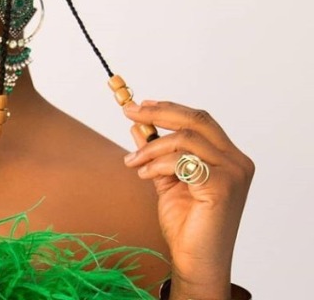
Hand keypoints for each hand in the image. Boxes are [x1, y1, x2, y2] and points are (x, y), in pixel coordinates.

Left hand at [122, 100, 253, 298]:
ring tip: (133, 162)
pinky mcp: (223, 187)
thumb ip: (157, 153)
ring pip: (185, 139)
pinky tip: (145, 175)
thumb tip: (137, 126)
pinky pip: (183, 161)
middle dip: (158, 112)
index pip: (200, 120)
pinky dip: (158, 163)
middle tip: (128, 111)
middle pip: (196, 120)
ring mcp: (233, 173)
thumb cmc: (187, 224)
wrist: (196, 261)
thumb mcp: (167, 179)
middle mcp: (237, 162)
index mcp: (228, 157)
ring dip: (151, 147)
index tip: (140, 105)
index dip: (169, 108)